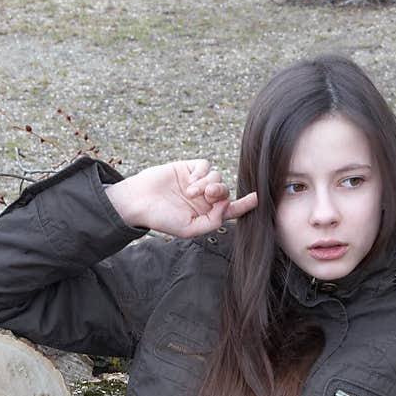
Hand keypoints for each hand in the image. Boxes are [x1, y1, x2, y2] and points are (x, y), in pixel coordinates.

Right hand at [105, 159, 257, 237]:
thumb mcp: (189, 229)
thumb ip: (211, 222)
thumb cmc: (161, 219)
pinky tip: (189, 181)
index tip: (257, 198)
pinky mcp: (188, 168)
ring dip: (208, 183)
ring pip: (217, 177)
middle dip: (221, 191)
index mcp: (206, 214)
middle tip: (208, 194)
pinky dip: (201, 173)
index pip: (230, 209)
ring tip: (191, 191)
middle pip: (225, 191)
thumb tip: (227, 206)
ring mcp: (196, 182)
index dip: (245, 204)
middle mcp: (204, 198)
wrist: (138, 201)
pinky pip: (205, 165)